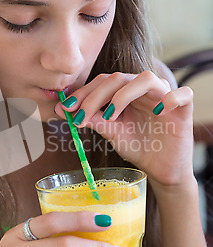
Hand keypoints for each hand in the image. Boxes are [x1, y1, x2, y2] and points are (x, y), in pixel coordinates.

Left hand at [55, 71, 194, 187]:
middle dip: (96, 96)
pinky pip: (183, 94)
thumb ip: (91, 118)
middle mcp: (143, 89)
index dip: (84, 93)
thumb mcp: (111, 132)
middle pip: (119, 78)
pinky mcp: (184, 108)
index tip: (66, 108)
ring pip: (147, 78)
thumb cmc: (137, 146)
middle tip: (82, 116)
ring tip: (111, 117)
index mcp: (125, 92)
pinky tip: (157, 113)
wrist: (160, 168)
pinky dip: (170, 99)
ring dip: (124, 95)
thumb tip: (61, 109)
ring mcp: (164, 96)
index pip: (103, 81)